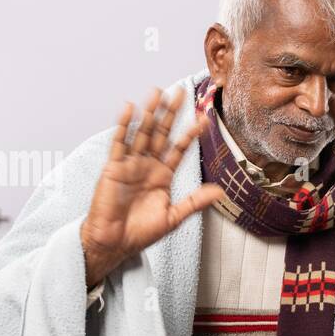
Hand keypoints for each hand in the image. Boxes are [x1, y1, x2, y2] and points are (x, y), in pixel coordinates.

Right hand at [81, 87, 224, 286]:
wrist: (115, 242)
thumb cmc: (141, 232)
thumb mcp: (174, 216)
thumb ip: (195, 201)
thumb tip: (220, 191)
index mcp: (162, 176)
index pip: (179, 149)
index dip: (190, 134)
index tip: (203, 118)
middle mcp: (147, 166)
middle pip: (161, 134)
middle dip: (170, 114)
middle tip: (180, 92)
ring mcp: (130, 164)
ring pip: (142, 133)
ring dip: (150, 113)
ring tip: (158, 92)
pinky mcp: (113, 167)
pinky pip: (120, 143)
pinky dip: (124, 125)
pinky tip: (131, 108)